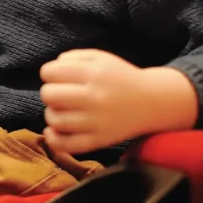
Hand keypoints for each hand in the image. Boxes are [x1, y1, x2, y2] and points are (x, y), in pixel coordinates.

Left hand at [40, 50, 195, 153]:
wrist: (153, 101)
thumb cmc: (120, 77)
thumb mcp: (99, 57)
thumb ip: (72, 57)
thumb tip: (49, 71)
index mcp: (92, 73)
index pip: (49, 72)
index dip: (49, 74)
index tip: (58, 78)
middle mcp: (94, 97)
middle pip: (49, 95)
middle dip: (49, 92)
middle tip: (61, 94)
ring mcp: (97, 121)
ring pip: (54, 120)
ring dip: (52, 114)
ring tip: (62, 110)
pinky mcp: (100, 140)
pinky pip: (68, 145)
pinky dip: (54, 140)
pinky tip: (53, 132)